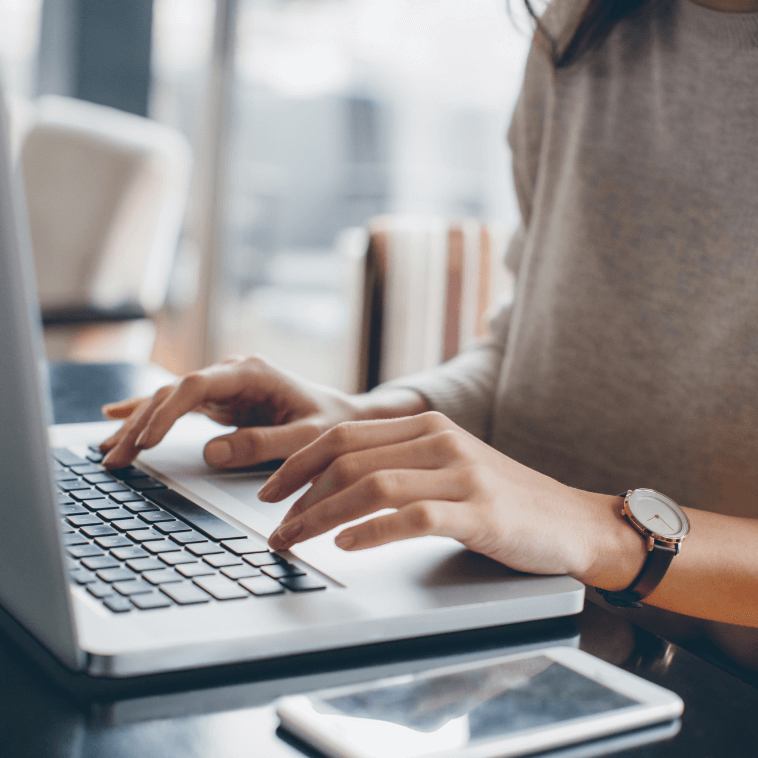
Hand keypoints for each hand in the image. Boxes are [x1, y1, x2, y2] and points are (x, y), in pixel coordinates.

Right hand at [99, 356, 364, 469]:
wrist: (345, 418)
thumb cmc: (330, 425)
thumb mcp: (306, 438)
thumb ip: (262, 444)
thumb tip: (210, 452)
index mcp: (252, 373)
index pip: (197, 386)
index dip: (167, 412)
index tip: (146, 440)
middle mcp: (233, 374)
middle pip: (174, 393)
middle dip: (141, 424)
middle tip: (115, 457)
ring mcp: (224, 386)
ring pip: (169, 400)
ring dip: (137, 424)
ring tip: (108, 451)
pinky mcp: (221, 401)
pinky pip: (177, 406)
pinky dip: (147, 413)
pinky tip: (115, 415)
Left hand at [261, 412, 643, 584]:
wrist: (570, 521)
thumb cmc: (501, 499)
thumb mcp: (447, 467)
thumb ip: (400, 464)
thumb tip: (333, 485)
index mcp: (426, 426)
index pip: (344, 435)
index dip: (298, 462)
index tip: (270, 491)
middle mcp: (440, 441)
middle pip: (348, 458)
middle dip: (299, 494)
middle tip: (274, 527)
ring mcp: (461, 474)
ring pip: (372, 486)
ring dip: (322, 516)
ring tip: (294, 540)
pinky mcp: (479, 511)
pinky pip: (412, 517)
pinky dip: (372, 531)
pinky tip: (346, 545)